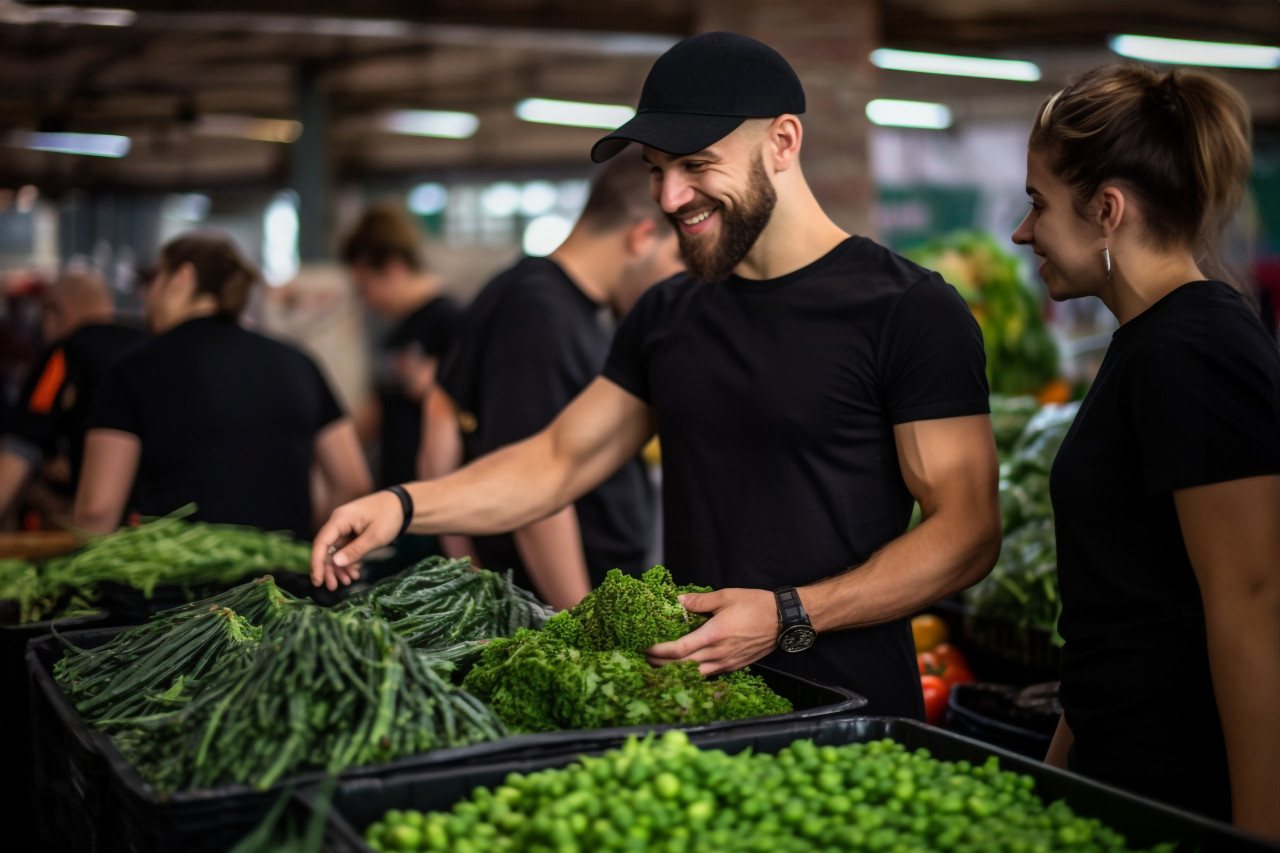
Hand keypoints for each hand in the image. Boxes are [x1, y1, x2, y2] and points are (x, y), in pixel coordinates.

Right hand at [310, 490, 401, 590]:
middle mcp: (338, 522)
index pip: (321, 542)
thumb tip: (335, 563)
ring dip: (339, 567)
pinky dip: (348, 561)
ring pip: (336, 551)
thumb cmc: (389, 517)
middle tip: (332, 587)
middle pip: (326, 549)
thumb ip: (355, 550)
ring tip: (348, 581)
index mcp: (340, 519)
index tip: (317, 581)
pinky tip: (354, 573)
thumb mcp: (374, 537)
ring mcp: (345, 527)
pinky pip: (345, 549)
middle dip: (329, 569)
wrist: (403, 505)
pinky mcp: (352, 532)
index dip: (316, 563)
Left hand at [645, 588, 777, 675]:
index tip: (643, 648)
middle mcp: (718, 654)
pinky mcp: (734, 666)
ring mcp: (726, 663)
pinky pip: (708, 673)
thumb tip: (679, 602)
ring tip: (660, 663)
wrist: (784, 621)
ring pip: (693, 673)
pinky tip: (685, 665)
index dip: (657, 651)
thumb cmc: (756, 605)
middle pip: (681, 665)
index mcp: (713, 635)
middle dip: (660, 663)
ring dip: (675, 669)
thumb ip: (700, 601)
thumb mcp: (726, 596)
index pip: (678, 650)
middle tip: (643, 658)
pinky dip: (692, 671)